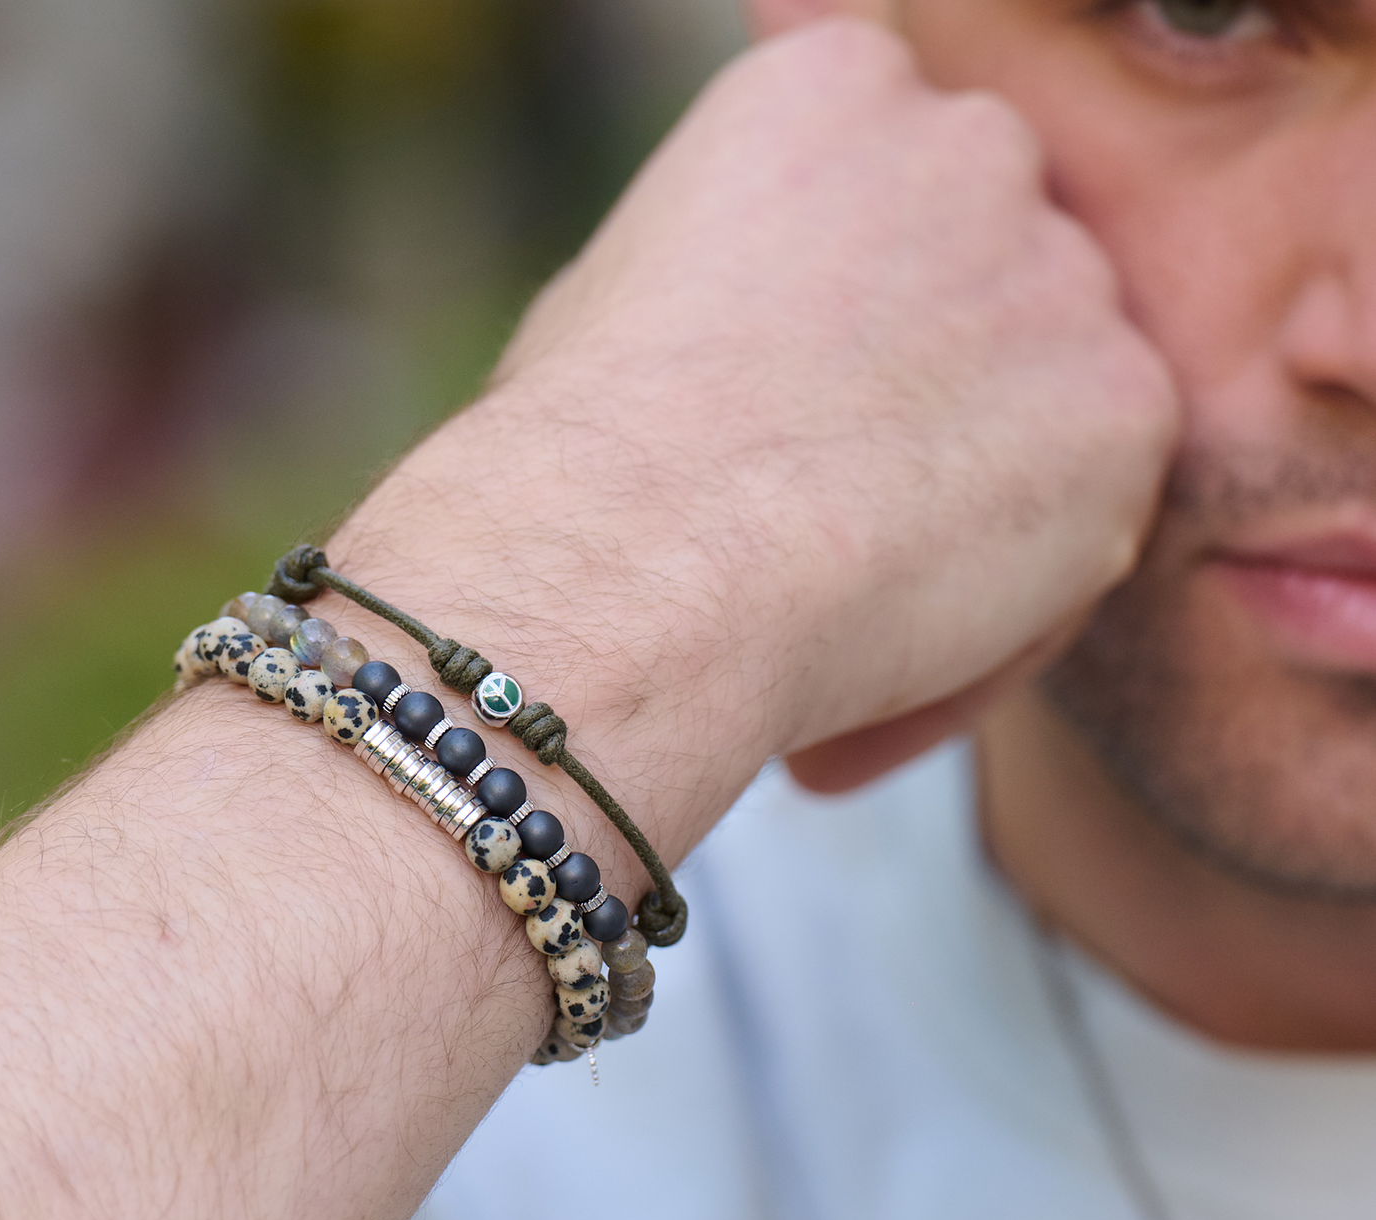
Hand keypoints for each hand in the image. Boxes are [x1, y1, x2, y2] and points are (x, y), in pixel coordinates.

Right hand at [463, 18, 1177, 787]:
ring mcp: (1063, 273)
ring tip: (856, 586)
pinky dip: (1015, 590)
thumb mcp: (629, 291)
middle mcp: (971, 144)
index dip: (863, 317)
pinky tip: (898, 637)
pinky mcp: (1127, 411)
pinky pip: (1087, 510)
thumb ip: (746, 260)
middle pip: (991, 274)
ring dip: (981, 485)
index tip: (809, 406)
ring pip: (1048, 397)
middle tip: (845, 499)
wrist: (638, 573)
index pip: (900, 183)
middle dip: (939, 382)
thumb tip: (772, 308)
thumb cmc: (587, 460)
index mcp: (836, 87)